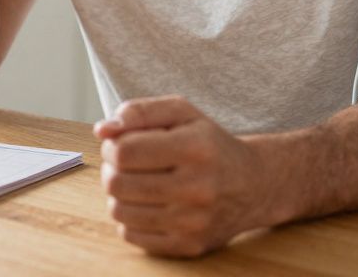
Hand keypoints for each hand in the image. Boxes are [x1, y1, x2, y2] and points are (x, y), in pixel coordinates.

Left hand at [93, 96, 275, 257]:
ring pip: (120, 211)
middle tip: (123, 164)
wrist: (254, 185)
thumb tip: (103, 129)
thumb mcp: (181, 113)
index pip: (124, 151)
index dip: (111, 146)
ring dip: (117, 195)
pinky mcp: (189, 245)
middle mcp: (197, 188)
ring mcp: (193, 222)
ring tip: (133, 182)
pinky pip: (132, 235)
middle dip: (110, 169)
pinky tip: (145, 204)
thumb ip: (139, 112)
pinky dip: (130, 218)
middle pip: (117, 182)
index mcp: (195, 148)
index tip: (117, 144)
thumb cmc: (209, 143)